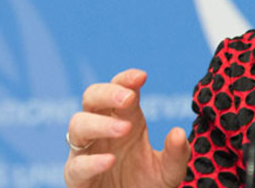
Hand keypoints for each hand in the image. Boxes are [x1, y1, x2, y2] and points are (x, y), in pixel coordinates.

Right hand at [64, 69, 190, 187]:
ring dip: (99, 123)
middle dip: (107, 92)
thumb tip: (179, 133)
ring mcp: (87, 152)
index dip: (126, 79)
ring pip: (77, 125)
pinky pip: (76, 166)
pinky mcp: (77, 177)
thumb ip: (176, 154)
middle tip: (129, 98)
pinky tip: (110, 160)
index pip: (120, 89)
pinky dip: (91, 161)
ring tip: (124, 129)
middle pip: (92, 97)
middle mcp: (103, 130)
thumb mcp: (169, 171)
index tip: (142, 77)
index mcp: (127, 119)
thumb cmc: (147, 184)